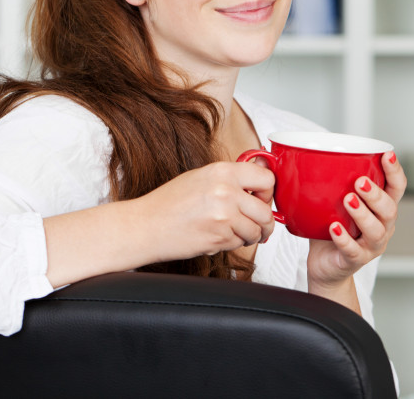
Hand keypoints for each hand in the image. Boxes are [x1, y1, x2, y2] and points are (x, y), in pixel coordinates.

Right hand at [133, 161, 275, 262]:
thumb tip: (262, 171)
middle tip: (257, 223)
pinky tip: (217, 235)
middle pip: (266, 210)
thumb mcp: (202, 177)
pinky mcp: (219, 237)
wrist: (145, 226)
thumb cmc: (168, 203)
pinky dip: (233, 243)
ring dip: (250, 235)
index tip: (263, 198)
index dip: (268, 191)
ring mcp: (224, 216)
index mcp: (223, 171)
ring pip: (257, 230)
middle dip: (265, 221)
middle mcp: (226, 191)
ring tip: (233, 230)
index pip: (267, 178)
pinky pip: (240, 243)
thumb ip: (233, 176)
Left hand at [306, 151, 406, 296]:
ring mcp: (371, 246)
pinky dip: (344, 239)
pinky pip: (353, 251)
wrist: (326, 266)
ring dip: (363, 214)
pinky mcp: (354, 261)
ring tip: (348, 200)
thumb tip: (304, 155)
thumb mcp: (336, 203)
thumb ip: (331, 183)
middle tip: (360, 182)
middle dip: (376, 195)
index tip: (387, 155)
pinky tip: (334, 228)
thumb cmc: (333, 229)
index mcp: (381, 209)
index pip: (397, 188)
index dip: (395, 171)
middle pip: (390, 210)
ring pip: (375, 231)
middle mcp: (382, 226)